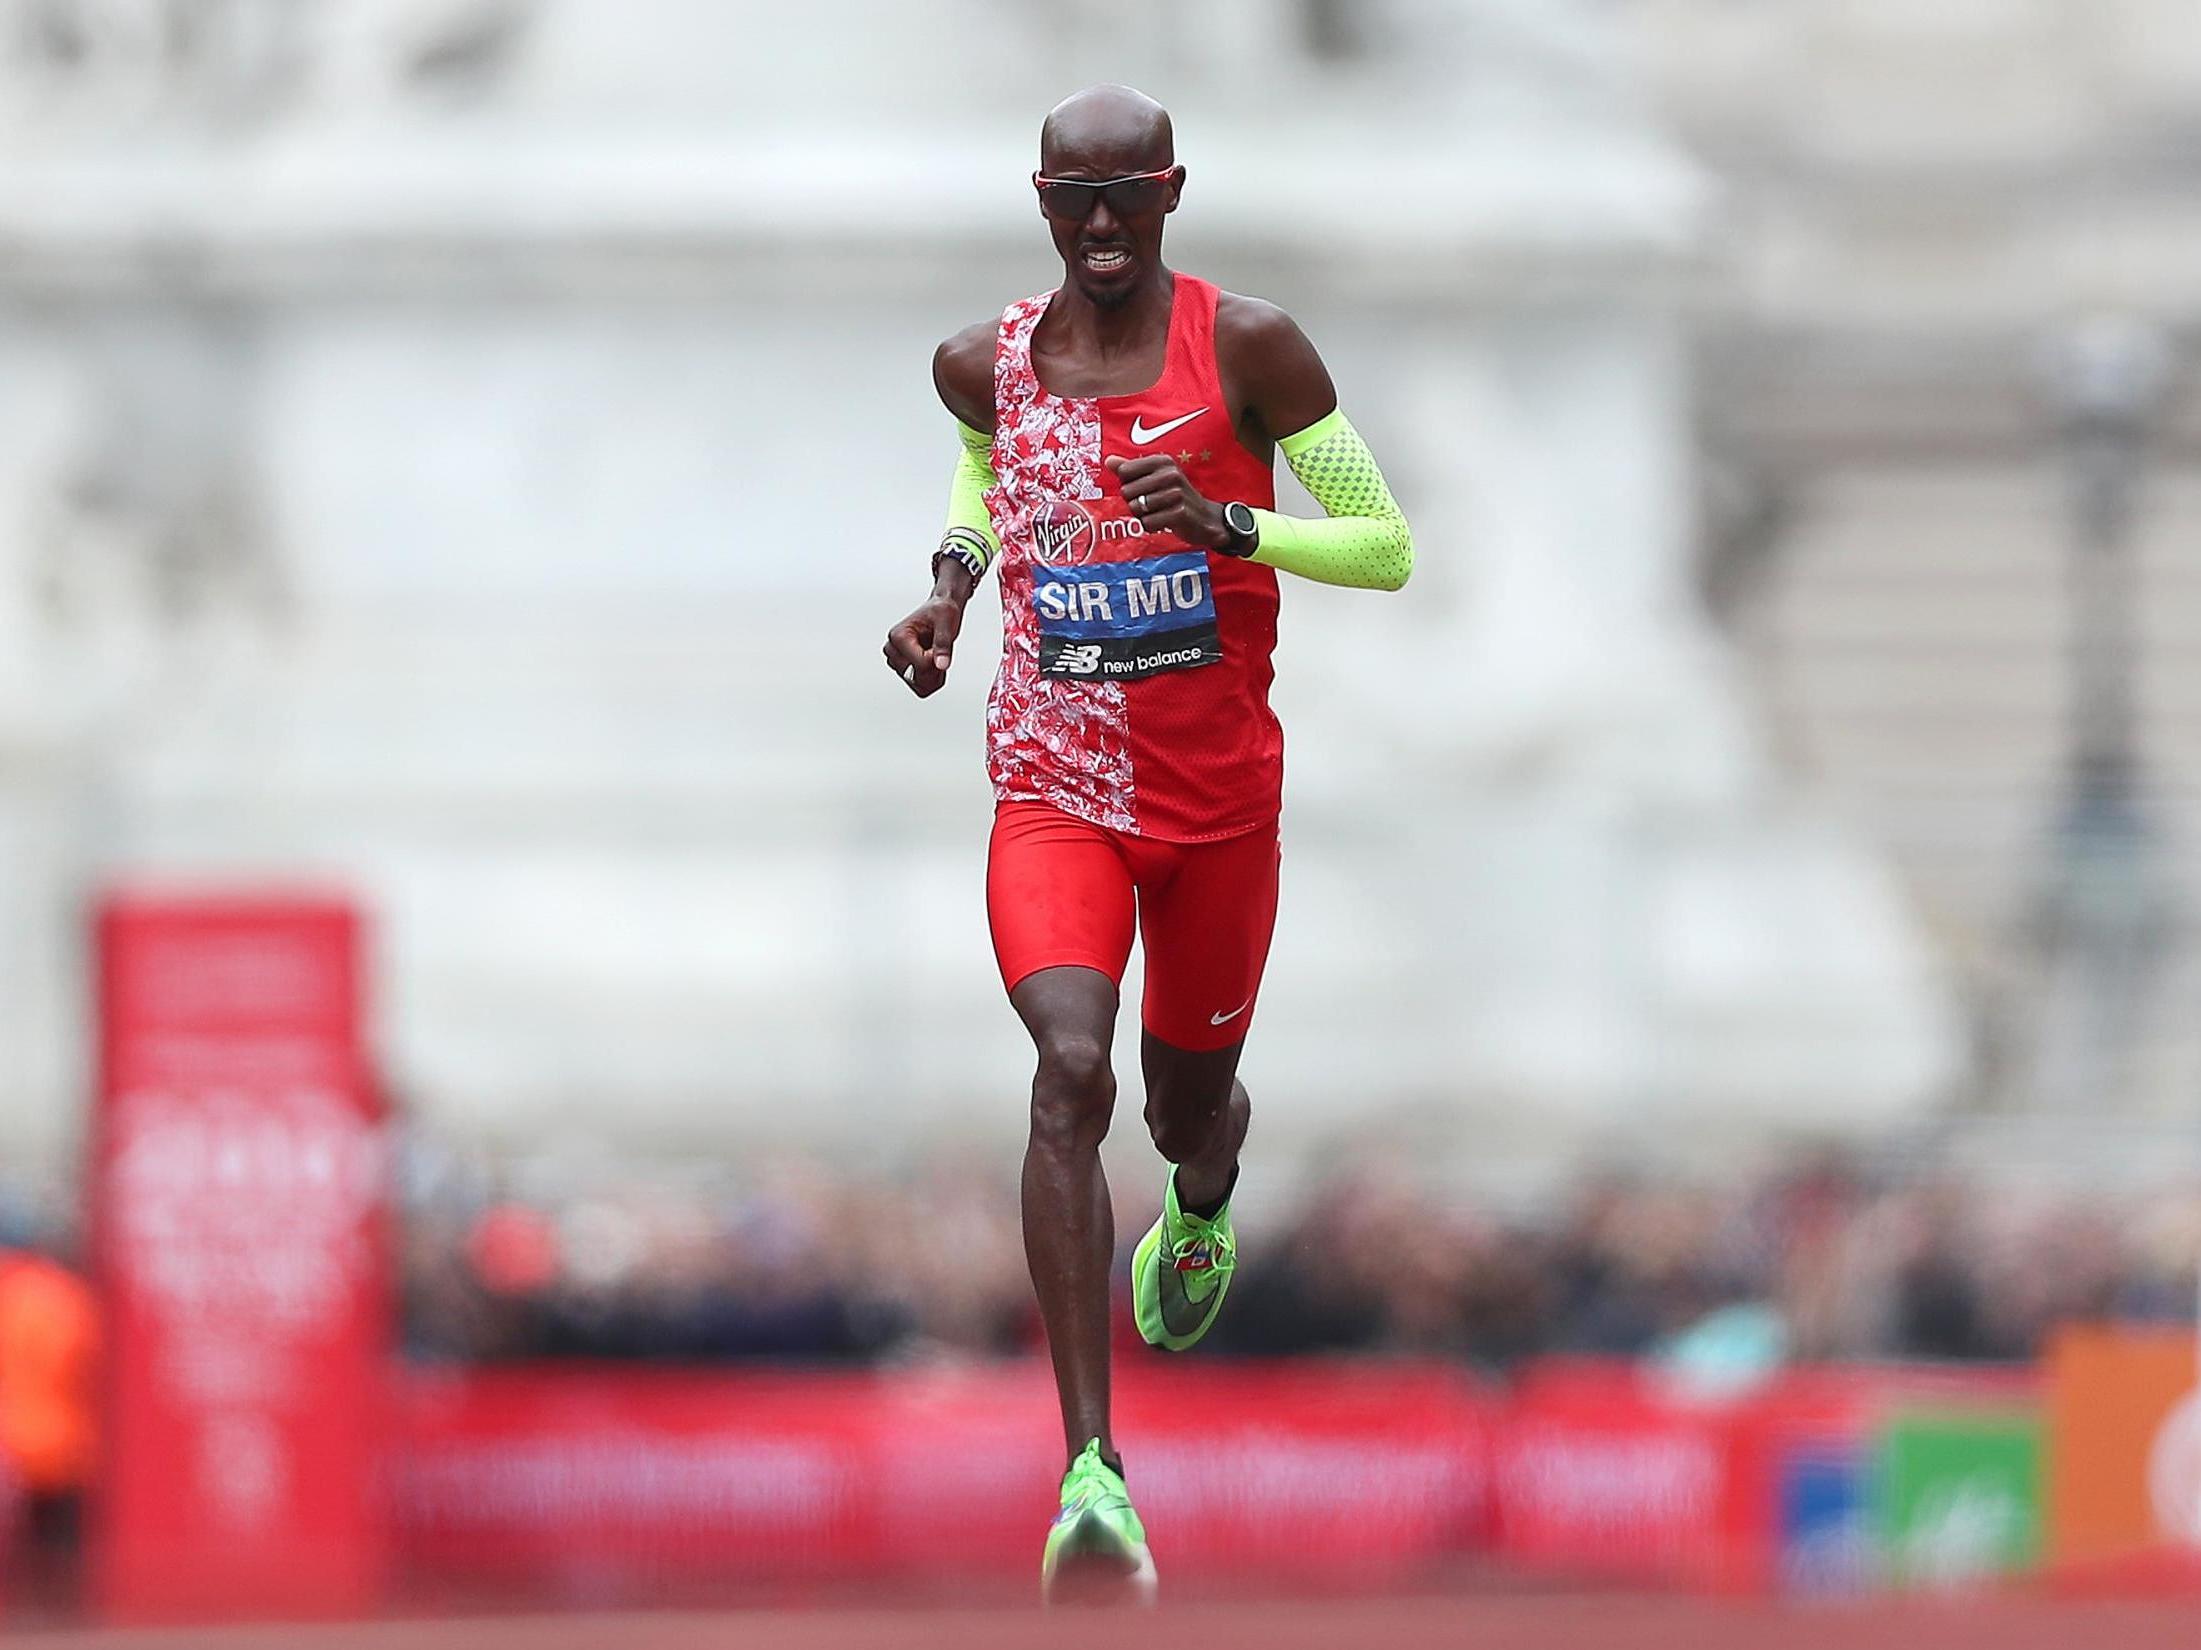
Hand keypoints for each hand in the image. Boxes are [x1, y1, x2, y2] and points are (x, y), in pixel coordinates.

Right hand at [883, 596, 962, 696]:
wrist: (940, 610)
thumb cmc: (941, 611)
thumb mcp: (946, 623)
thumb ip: (943, 645)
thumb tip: (941, 665)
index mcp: (898, 636)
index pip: (920, 664)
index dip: (937, 659)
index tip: (940, 646)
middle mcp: (893, 649)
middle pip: (917, 677)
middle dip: (935, 669)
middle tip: (941, 651)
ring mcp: (896, 660)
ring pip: (918, 685)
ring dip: (934, 675)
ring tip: (938, 655)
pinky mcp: (902, 667)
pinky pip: (918, 686)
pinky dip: (931, 680)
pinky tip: (935, 664)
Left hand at [1105, 454, 1229, 547]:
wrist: (1205, 518)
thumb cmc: (1176, 497)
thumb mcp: (1156, 477)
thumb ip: (1131, 469)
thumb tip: (1109, 461)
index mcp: (1162, 461)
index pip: (1125, 472)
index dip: (1128, 484)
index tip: (1143, 488)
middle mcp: (1170, 474)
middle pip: (1127, 492)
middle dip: (1135, 503)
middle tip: (1152, 504)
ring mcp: (1176, 493)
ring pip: (1136, 508)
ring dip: (1143, 516)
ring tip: (1159, 512)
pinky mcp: (1179, 513)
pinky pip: (1147, 523)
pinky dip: (1152, 526)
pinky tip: (1164, 522)